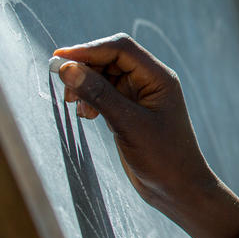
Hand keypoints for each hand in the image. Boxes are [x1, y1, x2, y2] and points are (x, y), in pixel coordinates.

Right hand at [53, 34, 238, 237]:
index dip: (89, 49)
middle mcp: (150, 82)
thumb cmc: (163, 157)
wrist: (178, 189)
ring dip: (86, 85)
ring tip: (74, 105)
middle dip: (85, 68)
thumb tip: (68, 68)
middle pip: (111, 59)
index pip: (121, 49)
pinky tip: (85, 115)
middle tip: (63, 86)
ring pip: (105, 76)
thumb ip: (99, 95)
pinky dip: (90, 99)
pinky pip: (105, 93)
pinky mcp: (130, 112)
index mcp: (159, 77)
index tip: (60, 58)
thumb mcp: (128, 125)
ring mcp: (140, 96)